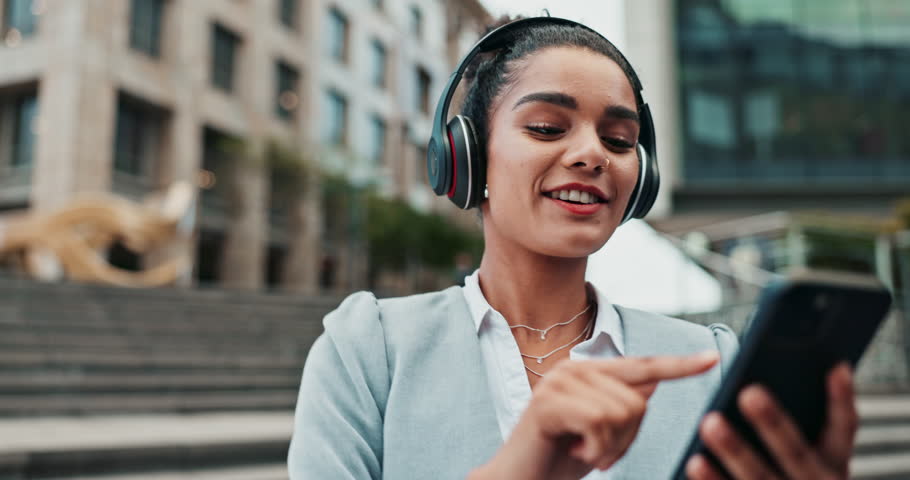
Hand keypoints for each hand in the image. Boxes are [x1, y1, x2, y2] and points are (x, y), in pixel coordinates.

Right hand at [474, 351, 719, 479]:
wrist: (519, 479)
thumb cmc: (560, 458)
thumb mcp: (602, 431)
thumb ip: (624, 402)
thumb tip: (655, 378)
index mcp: (589, 371)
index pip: (643, 365)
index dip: (679, 365)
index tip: (713, 359)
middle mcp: (574, 368)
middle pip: (638, 400)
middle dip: (628, 439)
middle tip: (601, 453)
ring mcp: (559, 382)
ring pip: (621, 412)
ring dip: (611, 447)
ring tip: (587, 452)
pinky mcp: (548, 401)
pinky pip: (599, 423)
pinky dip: (595, 450)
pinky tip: (577, 451)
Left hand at [686, 363, 857, 479]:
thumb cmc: (793, 474)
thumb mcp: (812, 457)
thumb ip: (802, 423)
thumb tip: (774, 378)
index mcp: (832, 464)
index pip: (844, 427)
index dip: (841, 398)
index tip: (835, 366)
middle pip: (796, 452)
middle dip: (773, 423)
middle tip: (749, 393)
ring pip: (760, 477)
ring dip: (735, 451)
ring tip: (710, 422)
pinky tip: (694, 461)